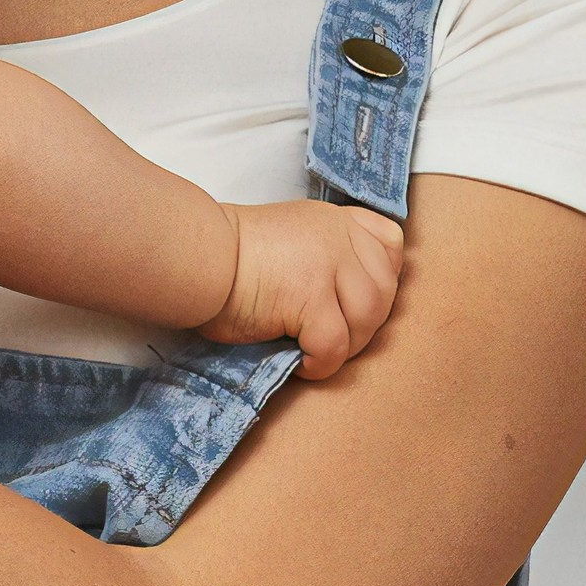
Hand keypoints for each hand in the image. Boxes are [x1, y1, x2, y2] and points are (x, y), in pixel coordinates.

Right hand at [204, 200, 404, 376]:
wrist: (195, 258)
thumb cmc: (227, 256)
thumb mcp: (290, 235)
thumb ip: (324, 253)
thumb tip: (347, 300)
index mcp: (334, 220)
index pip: (390, 244)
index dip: (382, 280)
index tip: (354, 302)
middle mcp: (338, 237)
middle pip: (384, 291)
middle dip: (365, 326)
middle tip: (331, 339)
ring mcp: (327, 265)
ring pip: (368, 320)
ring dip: (346, 347)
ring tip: (315, 352)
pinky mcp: (310, 297)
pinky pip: (335, 346)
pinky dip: (322, 365)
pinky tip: (302, 364)